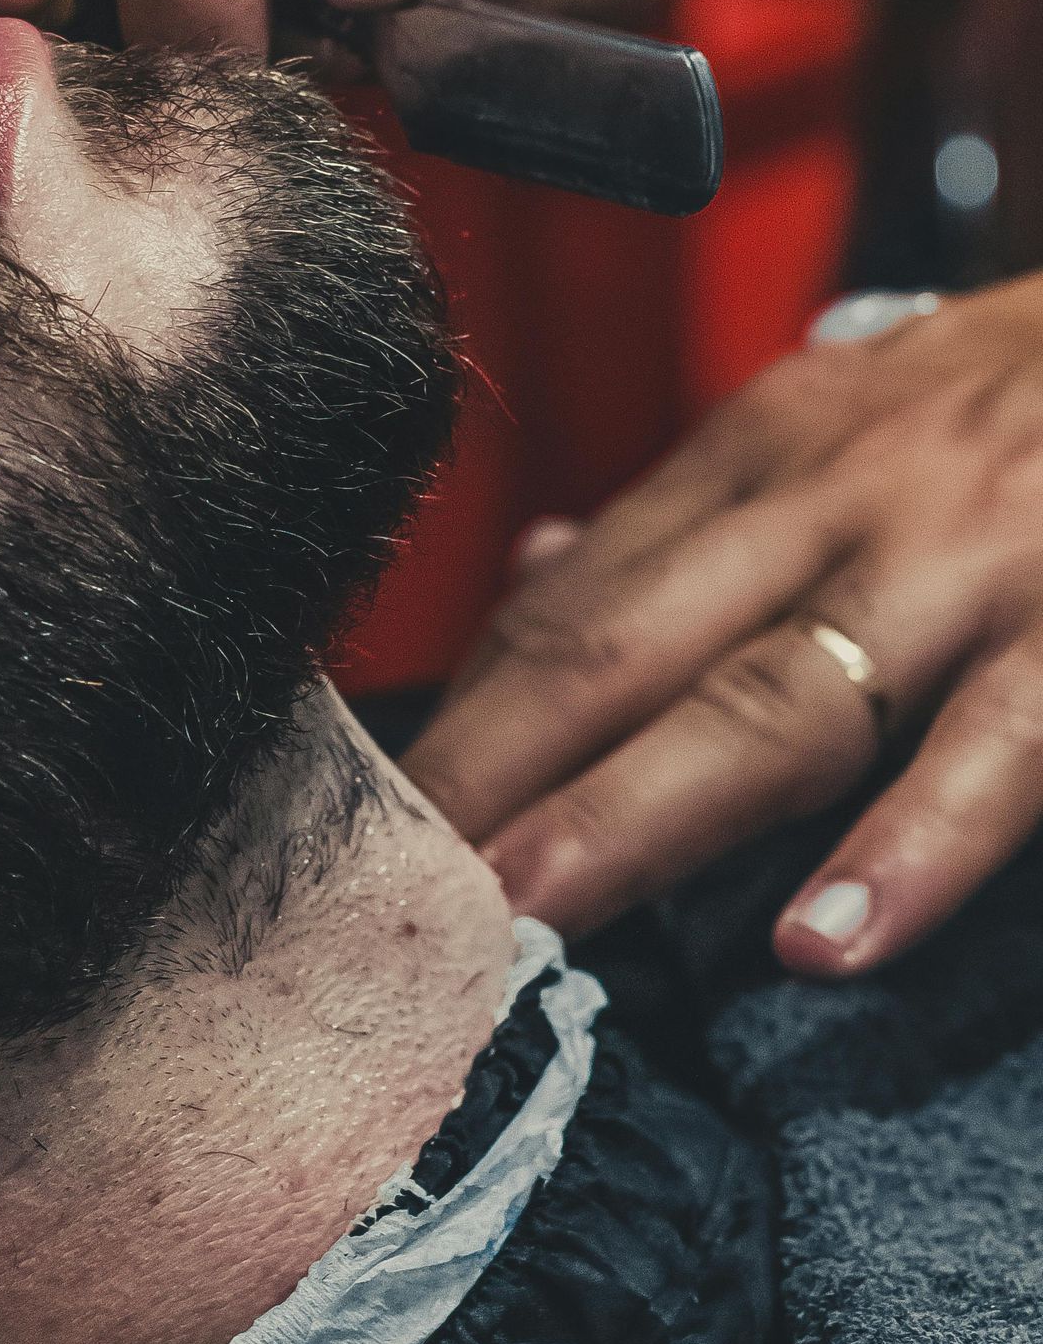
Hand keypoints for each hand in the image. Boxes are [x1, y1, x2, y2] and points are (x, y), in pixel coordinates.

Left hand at [402, 276, 1042, 973]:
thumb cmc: (1011, 399)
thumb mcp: (839, 415)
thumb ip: (693, 514)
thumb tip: (532, 578)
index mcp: (758, 454)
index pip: (572, 604)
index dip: (467, 719)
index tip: (365, 829)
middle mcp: (832, 501)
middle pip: (627, 648)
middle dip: (498, 772)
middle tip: (391, 899)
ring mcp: (959, 564)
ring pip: (775, 702)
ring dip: (643, 815)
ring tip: (537, 918)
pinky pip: (994, 754)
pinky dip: (908, 850)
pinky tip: (824, 945)